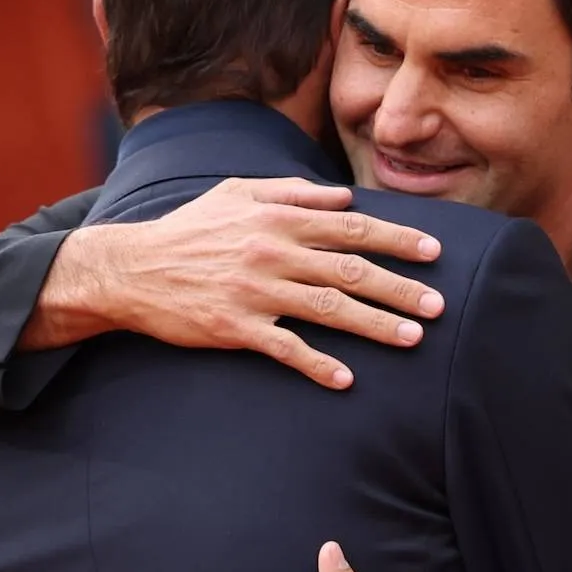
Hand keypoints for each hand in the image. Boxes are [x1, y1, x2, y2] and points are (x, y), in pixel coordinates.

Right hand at [27, 179, 444, 388]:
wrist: (133, 269)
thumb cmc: (189, 230)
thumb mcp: (236, 193)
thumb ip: (291, 192)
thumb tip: (342, 197)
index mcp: (278, 217)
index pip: (351, 227)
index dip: (396, 240)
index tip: (434, 252)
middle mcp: (273, 251)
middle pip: (351, 270)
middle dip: (401, 288)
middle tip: (439, 306)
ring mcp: (255, 291)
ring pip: (329, 309)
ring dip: (375, 325)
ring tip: (412, 339)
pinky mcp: (235, 327)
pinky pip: (286, 349)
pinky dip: (318, 365)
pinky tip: (346, 380)